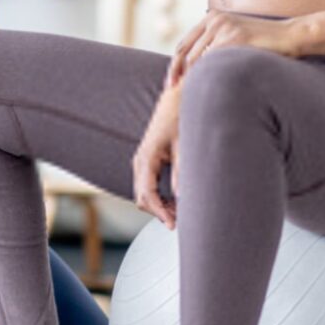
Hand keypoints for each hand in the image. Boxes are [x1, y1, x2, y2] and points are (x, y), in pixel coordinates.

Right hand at [133, 81, 180, 228]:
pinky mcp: (147, 161)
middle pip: (142, 198)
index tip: (173, 225)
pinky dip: (159, 198)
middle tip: (181, 221)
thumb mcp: (185, 145)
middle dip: (159, 212)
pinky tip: (175, 201)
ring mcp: (141, 161)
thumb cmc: (180, 117)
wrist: (176, 98)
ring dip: (159, 206)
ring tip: (180, 212)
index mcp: (147, 157)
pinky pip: (147, 186)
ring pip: (144, 194)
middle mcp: (140, 160)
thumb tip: (183, 198)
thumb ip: (182, 172)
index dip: (160, 213)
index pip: (147, 194)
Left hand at [169, 12, 304, 83]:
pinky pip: (213, 61)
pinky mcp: (236, 37)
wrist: (291, 35)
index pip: (184, 43)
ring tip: (187, 95)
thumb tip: (197, 67)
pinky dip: (207, 75)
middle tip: (172, 92)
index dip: (174, 64)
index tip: (170, 82)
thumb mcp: (235, 38)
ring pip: (197, 59)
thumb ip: (216, 45)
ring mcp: (225, 27)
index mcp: (212, 18)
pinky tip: (205, 88)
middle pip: (186, 52)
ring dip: (191, 78)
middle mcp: (215, 20)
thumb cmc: (265, 43)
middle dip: (177, 74)